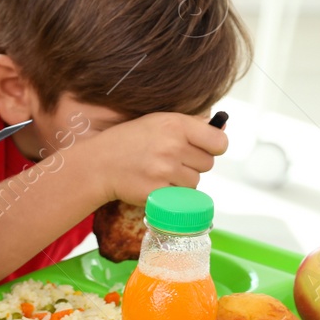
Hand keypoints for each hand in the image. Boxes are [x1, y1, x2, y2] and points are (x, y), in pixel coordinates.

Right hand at [85, 113, 227, 204]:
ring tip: (158, 172)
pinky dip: (170, 194)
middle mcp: (172, 146)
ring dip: (181, 181)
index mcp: (176, 124)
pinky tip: (153, 184)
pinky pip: (180, 197)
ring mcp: (164, 170)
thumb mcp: (157, 122)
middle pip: (207, 164)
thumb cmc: (128, 142)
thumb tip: (222, 130)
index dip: (213, 147)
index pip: (220, 142)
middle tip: (170, 161)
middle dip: (192, 165)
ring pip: (195, 182)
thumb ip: (189, 126)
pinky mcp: (158, 191)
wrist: (98, 164)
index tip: (202, 149)